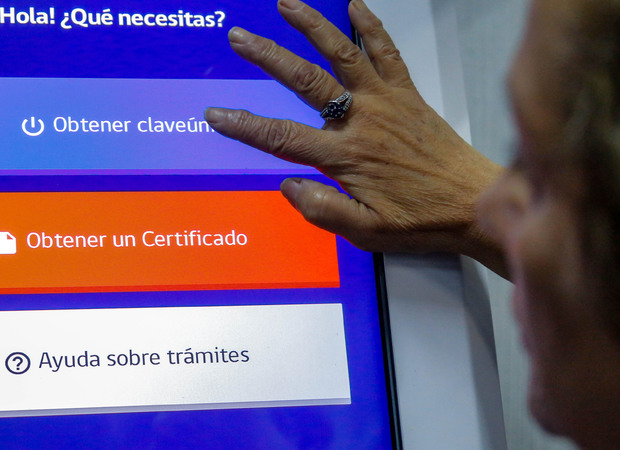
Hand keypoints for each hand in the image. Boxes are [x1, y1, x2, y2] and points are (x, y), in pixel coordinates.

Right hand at [205, 0, 505, 273]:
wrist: (476, 203)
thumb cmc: (422, 220)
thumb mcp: (367, 232)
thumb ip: (324, 210)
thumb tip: (289, 186)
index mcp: (346, 156)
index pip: (283, 137)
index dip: (245, 126)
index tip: (217, 114)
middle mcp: (363, 121)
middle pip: (306, 81)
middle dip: (269, 57)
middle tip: (240, 38)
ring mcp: (386, 101)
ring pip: (343, 53)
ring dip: (313, 25)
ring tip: (287, 4)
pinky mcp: (408, 94)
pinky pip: (387, 52)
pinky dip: (370, 26)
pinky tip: (354, 6)